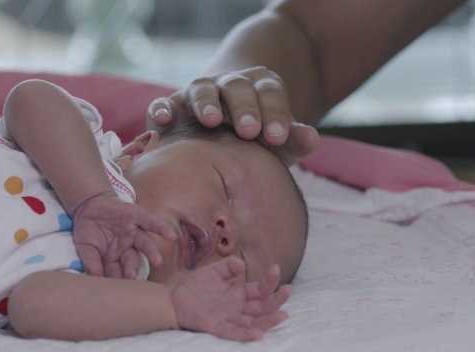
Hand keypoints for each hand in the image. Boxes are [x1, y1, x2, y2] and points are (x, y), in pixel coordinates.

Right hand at [72, 193, 175, 277]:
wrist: (89, 205)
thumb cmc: (87, 230)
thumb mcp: (85, 246)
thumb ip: (91, 260)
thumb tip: (94, 274)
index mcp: (114, 259)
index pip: (117, 272)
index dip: (117, 279)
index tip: (118, 290)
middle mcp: (127, 249)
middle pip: (132, 261)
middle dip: (132, 269)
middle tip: (131, 277)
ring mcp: (134, 233)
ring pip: (145, 244)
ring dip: (152, 253)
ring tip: (158, 261)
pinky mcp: (137, 217)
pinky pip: (151, 223)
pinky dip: (161, 229)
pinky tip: (171, 236)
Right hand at [147, 66, 319, 164]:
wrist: (223, 135)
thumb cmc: (257, 142)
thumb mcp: (279, 142)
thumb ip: (294, 140)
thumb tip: (313, 139)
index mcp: (260, 89)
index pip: (270, 93)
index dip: (274, 112)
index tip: (278, 136)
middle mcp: (229, 85)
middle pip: (237, 87)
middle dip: (244, 108)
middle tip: (249, 131)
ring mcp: (200, 93)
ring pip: (202, 89)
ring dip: (206, 103)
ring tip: (211, 121)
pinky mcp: (173, 107)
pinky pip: (165, 103)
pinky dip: (162, 108)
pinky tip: (162, 121)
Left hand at [169, 257, 291, 341]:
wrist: (174, 298)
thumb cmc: (195, 286)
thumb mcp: (214, 271)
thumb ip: (228, 266)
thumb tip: (242, 264)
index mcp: (240, 293)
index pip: (260, 289)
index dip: (270, 281)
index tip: (276, 268)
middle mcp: (238, 307)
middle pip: (263, 306)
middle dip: (277, 299)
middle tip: (288, 290)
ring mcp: (230, 318)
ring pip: (254, 322)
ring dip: (268, 320)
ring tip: (282, 314)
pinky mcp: (218, 327)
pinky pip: (235, 333)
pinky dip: (247, 334)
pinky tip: (259, 333)